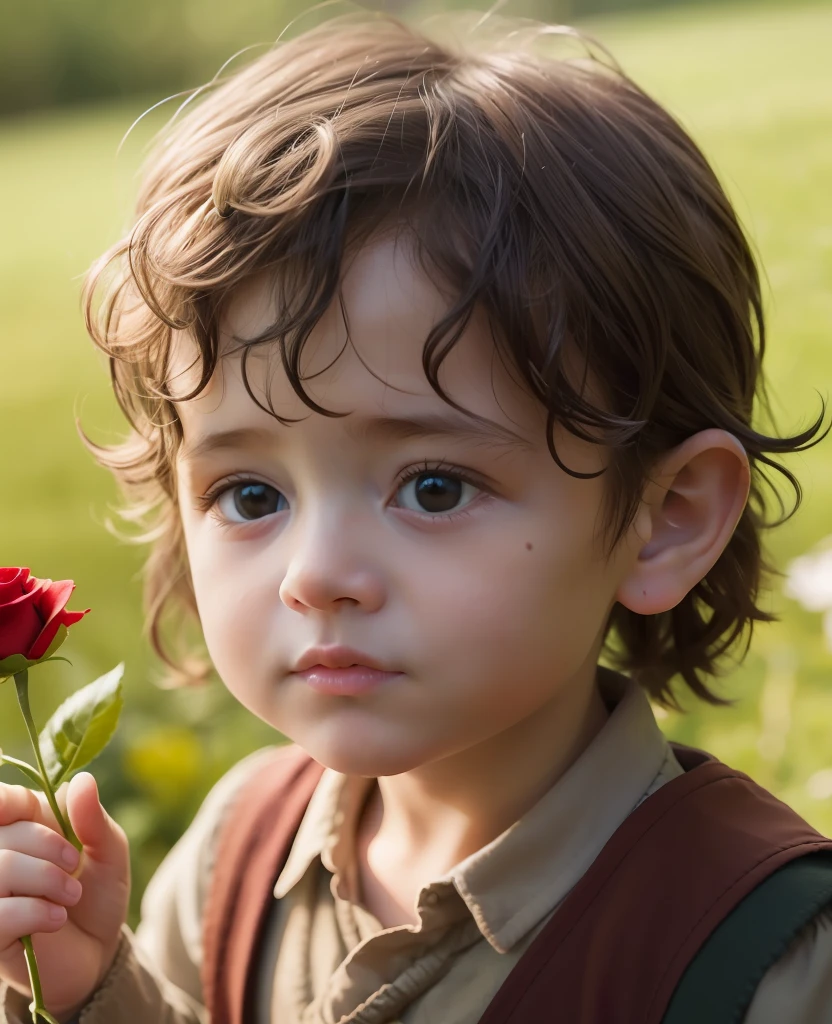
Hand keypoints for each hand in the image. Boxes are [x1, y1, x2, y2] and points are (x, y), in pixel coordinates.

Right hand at [0, 773, 129, 1020]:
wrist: (99, 951)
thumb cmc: (98, 894)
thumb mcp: (109, 852)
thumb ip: (94, 818)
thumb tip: (82, 779)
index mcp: (25, 827)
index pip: (2, 801)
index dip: (8, 800)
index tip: (27, 808)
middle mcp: (1, 857)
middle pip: (4, 833)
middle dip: (46, 845)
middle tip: (75, 865)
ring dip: (43, 878)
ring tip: (71, 895)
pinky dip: (32, 912)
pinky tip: (56, 918)